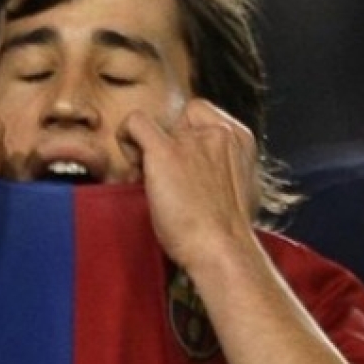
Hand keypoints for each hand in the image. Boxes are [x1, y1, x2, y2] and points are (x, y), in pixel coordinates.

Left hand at [118, 99, 259, 268]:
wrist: (221, 249)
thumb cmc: (226, 233)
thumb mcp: (239, 189)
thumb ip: (223, 169)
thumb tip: (205, 171)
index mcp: (239, 138)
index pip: (200, 115)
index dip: (182, 137)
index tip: (180, 167)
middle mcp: (218, 132)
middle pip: (176, 121)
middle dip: (166, 146)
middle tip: (161, 178)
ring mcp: (192, 140)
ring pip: (154, 122)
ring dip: (145, 149)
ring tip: (147, 179)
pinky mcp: (166, 153)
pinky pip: (134, 122)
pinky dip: (125, 136)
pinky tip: (132, 166)